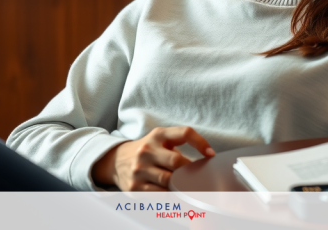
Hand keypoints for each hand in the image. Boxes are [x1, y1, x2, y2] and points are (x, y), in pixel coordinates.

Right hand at [92, 126, 214, 190]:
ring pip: (169, 180)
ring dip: (180, 184)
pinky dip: (169, 195)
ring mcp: (140, 169)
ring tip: (186, 185)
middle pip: (177, 161)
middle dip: (190, 170)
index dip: (200, 143)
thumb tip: (207, 157)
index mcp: (158, 135)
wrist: (117, 160)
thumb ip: (181, 142)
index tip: (210, 155)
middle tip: (197, 176)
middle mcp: (147, 150)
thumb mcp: (161, 139)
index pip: (184, 133)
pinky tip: (172, 193)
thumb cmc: (148, 150)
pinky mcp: (135, 187)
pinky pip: (159, 194)